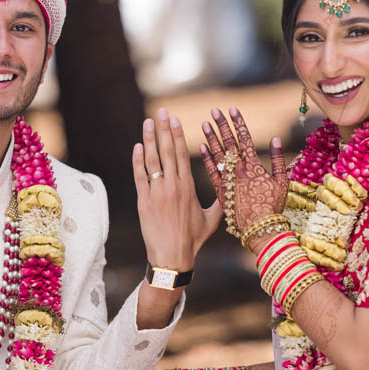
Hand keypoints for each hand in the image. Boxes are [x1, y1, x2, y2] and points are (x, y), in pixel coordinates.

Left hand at [133, 108, 222, 270]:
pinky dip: (137, 161)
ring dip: (149, 139)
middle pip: (167, 152)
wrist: (172, 258)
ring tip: (148, 122)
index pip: (181, 155)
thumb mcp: (211, 220)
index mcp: (188, 187)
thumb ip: (220, 202)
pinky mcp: (144, 202)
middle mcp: (173, 186)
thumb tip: (231, 191)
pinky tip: (137, 146)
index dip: (177, 135)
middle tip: (162, 112)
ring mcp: (157, 193)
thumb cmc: (193, 240)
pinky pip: (140, 177)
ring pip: (152, 160)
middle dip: (164, 130)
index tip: (175, 120)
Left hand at [199, 107, 287, 235]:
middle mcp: (239, 171)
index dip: (238, 123)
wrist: (259, 229)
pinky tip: (201, 146)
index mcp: (254, 167)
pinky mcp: (219, 191)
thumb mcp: (282, 183)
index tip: (232, 109)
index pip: (244, 139)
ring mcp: (227, 180)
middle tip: (214, 110)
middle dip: (222, 125)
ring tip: (205, 123)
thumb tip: (276, 139)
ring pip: (217, 155)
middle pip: (228, 143)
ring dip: (211, 137)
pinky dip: (206, 158)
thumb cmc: (273, 207)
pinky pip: (211, 172)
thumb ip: (278, 160)